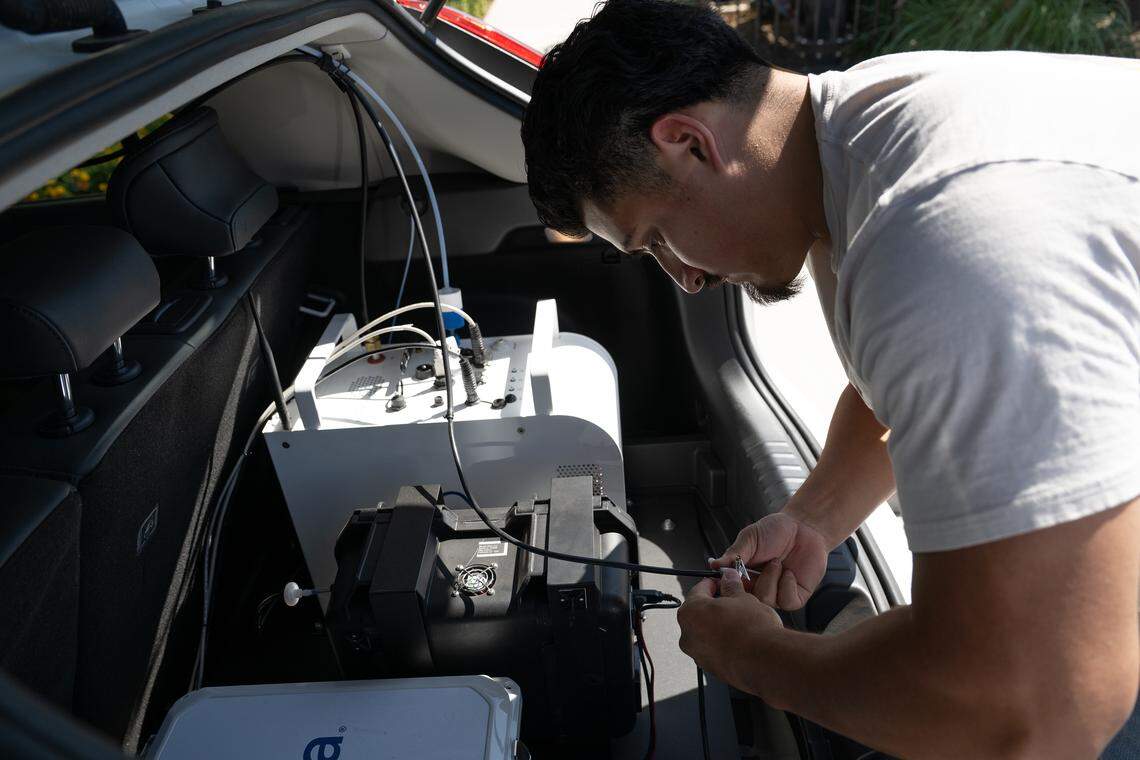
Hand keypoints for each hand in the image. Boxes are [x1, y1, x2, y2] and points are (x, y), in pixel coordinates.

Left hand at [677, 568, 781, 688]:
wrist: (766, 661)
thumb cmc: (751, 630)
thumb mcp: (742, 598)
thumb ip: (731, 586)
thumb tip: (729, 579)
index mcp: (690, 613)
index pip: (698, 590)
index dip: (712, 584)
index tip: (722, 582)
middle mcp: (688, 636)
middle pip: (699, 614)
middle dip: (715, 606)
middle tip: (732, 601)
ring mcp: (698, 655)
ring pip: (706, 633)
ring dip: (719, 626)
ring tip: (740, 622)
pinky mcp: (711, 669)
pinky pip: (714, 650)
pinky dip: (723, 643)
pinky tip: (740, 639)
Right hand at [710, 512, 828, 609]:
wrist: (803, 527)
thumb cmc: (775, 530)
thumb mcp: (749, 538)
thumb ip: (733, 554)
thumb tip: (713, 565)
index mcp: (744, 576)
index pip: (730, 590)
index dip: (728, 588)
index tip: (726, 579)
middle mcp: (759, 588)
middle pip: (747, 601)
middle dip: (750, 584)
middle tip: (753, 570)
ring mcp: (777, 594)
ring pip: (766, 601)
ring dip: (770, 579)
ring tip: (776, 563)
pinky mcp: (796, 596)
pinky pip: (787, 601)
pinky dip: (786, 585)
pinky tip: (789, 572)